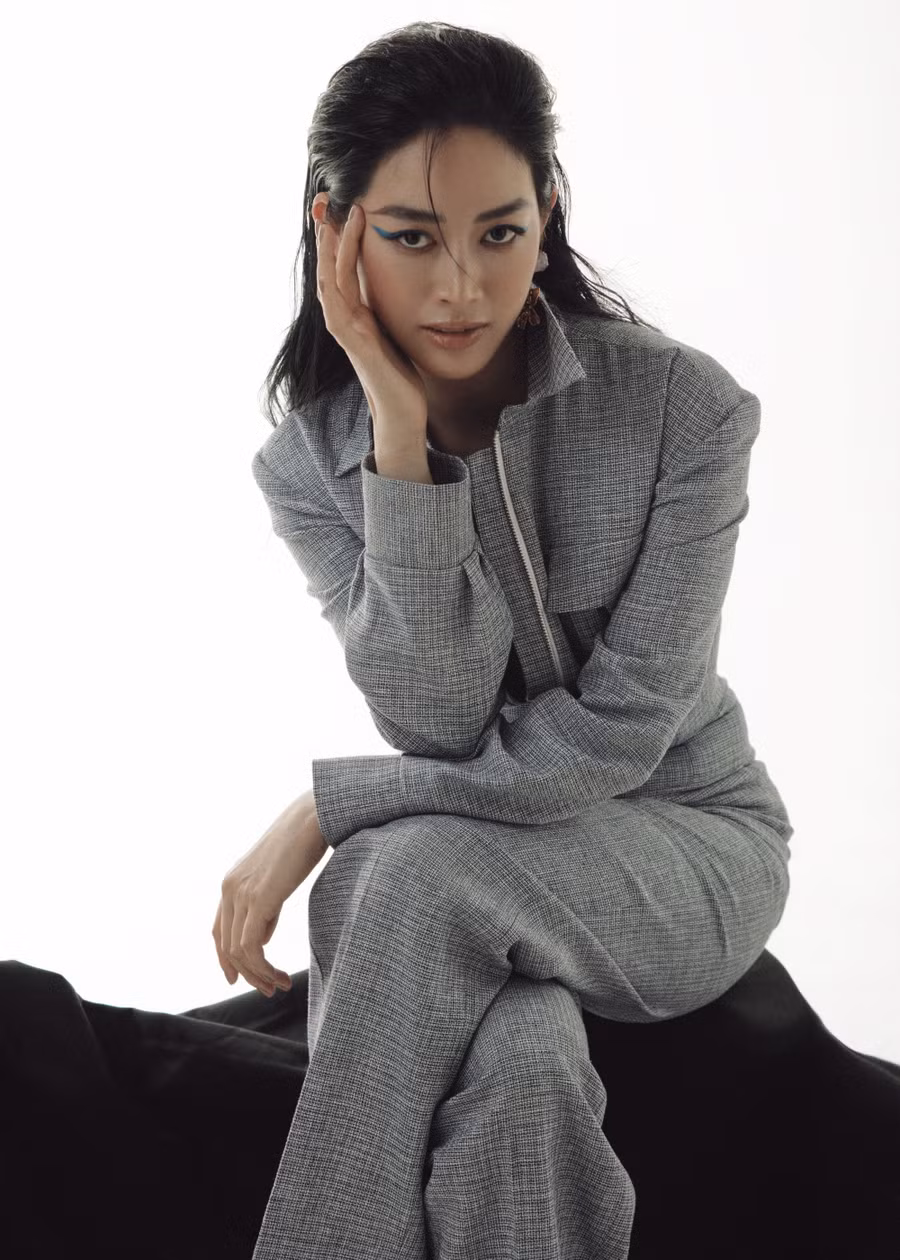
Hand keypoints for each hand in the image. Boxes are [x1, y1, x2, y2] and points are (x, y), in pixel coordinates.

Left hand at [212, 788, 327, 996]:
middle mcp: (229, 889)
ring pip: (238, 951)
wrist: (313, 818)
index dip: (226, 959)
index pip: (219, 931)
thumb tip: (262, 937)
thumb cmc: (303, 843)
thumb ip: (266, 905)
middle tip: (273, 989)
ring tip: (280, 986)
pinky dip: (262, 968)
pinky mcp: (257, 899)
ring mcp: (240, 894)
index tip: (241, 979)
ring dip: (259, 975)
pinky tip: (280, 974)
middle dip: (249, 974)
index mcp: (232, 882)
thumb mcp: (278, 878)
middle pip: (226, 946)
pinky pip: (250, 947)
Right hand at [315, 199, 428, 431]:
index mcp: (356, 312)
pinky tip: (336, 255)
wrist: (402, 410)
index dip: (340, 236)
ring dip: (330, 249)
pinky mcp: (352, 341)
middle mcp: (345, 317)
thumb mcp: (396, 328)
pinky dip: (334, 275)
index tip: (344, 205)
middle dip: (327, 233)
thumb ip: (390, 306)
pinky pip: (337, 302)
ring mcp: (345, 329)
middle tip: (327, 199)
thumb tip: (400, 279)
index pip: (343, 266)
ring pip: (330, 280)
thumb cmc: (401, 372)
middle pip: (329, 267)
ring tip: (334, 218)